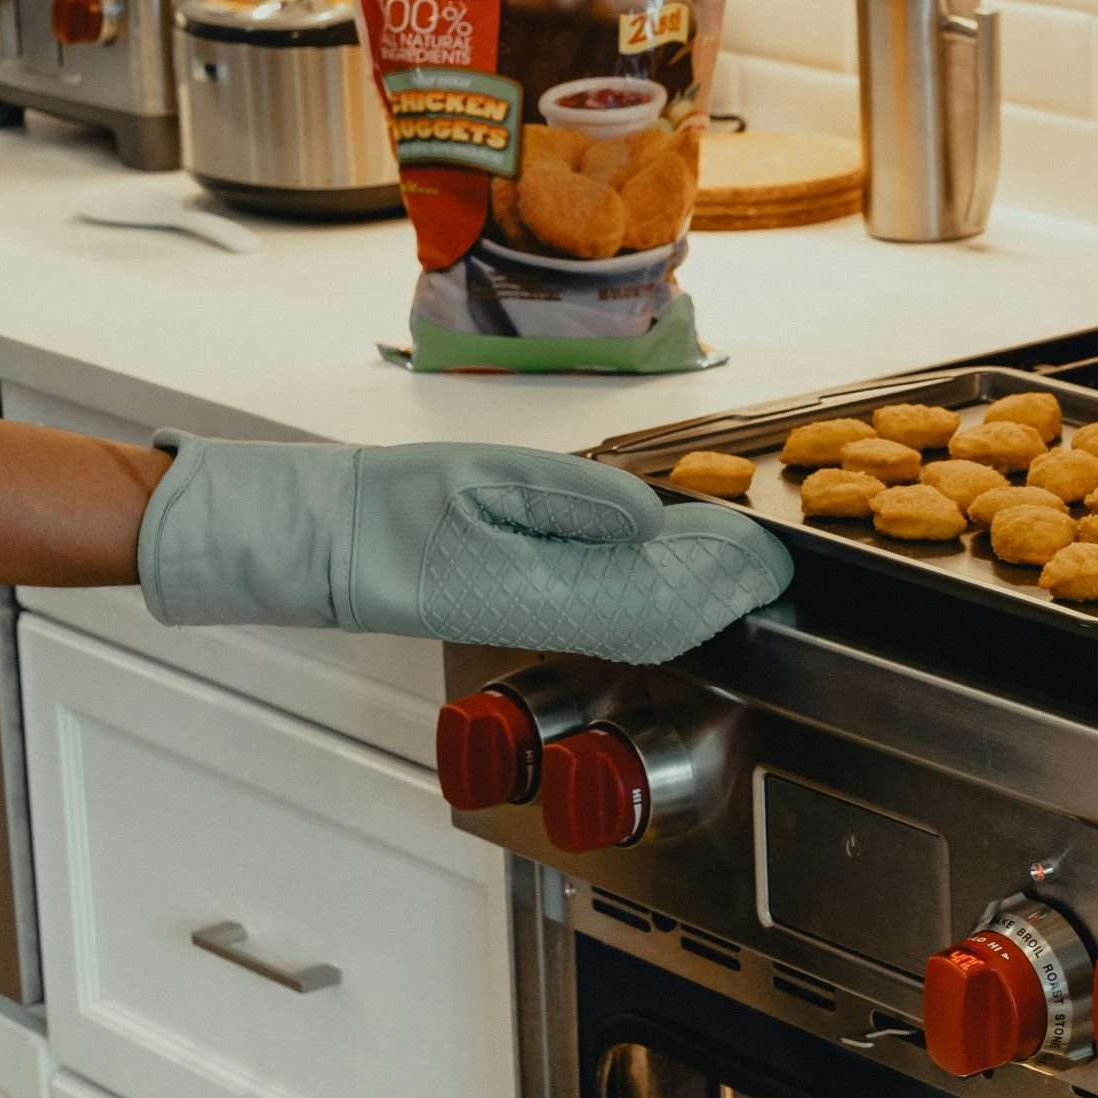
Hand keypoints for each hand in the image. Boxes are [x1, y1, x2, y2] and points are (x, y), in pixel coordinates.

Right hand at [138, 437, 795, 662]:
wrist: (326, 543)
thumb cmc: (391, 508)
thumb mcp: (485, 480)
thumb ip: (574, 500)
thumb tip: (651, 516)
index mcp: (549, 593)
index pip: (667, 600)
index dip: (726, 580)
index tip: (769, 556)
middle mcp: (554, 618)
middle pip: (666, 617)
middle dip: (722, 590)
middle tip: (770, 558)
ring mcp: (540, 617)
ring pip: (641, 615)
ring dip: (691, 590)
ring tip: (733, 555)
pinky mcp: (526, 606)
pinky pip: (608, 606)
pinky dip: (651, 586)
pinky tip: (663, 557)